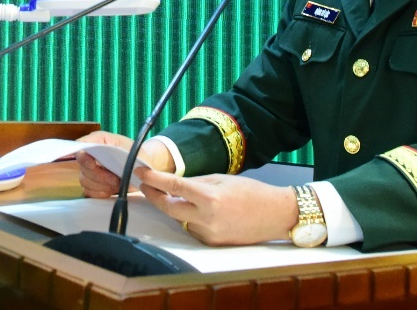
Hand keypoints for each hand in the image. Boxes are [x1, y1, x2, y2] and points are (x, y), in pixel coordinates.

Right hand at [75, 131, 174, 198]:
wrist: (144, 166)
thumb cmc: (137, 154)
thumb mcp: (130, 147)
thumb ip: (116, 149)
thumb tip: (102, 154)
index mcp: (98, 141)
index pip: (80, 147)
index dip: (83, 157)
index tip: (93, 165)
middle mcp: (90, 155)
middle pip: (83, 168)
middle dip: (100, 177)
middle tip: (115, 180)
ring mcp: (89, 171)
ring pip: (85, 181)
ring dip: (101, 186)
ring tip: (116, 184)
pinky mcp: (92, 184)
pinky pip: (89, 192)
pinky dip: (100, 193)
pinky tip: (111, 190)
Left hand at [135, 168, 297, 245]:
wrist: (275, 215)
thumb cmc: (252, 192)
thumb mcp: (222, 179)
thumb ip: (196, 182)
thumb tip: (174, 183)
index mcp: (210, 197)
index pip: (173, 187)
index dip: (154, 179)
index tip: (141, 172)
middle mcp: (207, 218)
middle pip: (168, 208)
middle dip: (155, 196)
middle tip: (147, 185)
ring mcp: (209, 234)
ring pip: (181, 219)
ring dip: (176, 207)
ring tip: (181, 195)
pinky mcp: (212, 243)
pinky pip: (193, 229)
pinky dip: (191, 218)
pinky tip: (201, 210)